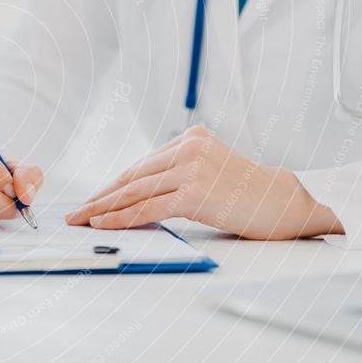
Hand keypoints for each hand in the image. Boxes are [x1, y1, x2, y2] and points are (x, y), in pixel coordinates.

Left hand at [65, 125, 342, 239]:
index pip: (141, 166)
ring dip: (102, 209)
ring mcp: (191, 168)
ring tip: (81, 220)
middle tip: (76, 211)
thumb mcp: (211, 169)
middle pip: (132, 177)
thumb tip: (139, 192)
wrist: (285, 202)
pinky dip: (121, 218)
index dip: (112, 185)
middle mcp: (188, 148)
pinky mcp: (195, 192)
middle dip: (100, 197)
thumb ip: (179, 172)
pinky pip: (148, 208)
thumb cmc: (248, 192)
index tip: (92, 198)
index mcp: (190, 137)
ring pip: (134, 192)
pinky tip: (103, 224)